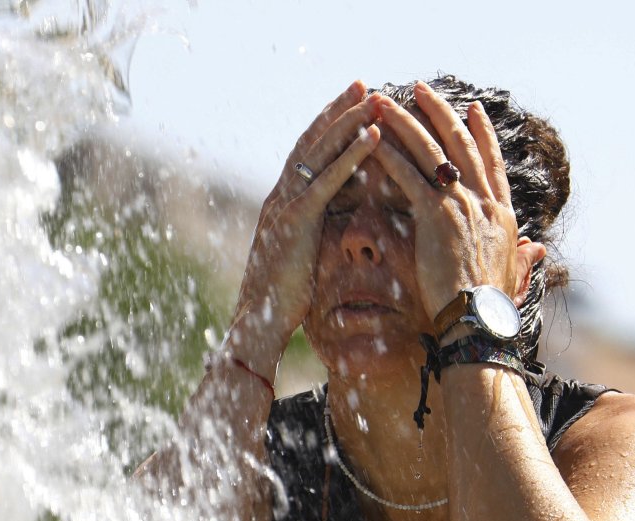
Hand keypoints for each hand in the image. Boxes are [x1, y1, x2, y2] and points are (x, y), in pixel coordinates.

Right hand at [230, 83, 382, 370]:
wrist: (260, 321)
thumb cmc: (283, 297)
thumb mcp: (300, 255)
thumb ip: (312, 231)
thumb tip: (329, 224)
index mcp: (284, 202)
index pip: (308, 154)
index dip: (329, 126)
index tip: (352, 105)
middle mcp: (282, 195)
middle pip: (313, 141)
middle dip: (338, 111)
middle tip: (365, 85)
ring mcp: (286, 205)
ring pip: (320, 152)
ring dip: (349, 122)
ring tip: (374, 100)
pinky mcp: (296, 220)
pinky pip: (328, 180)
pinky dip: (351, 155)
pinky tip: (373, 137)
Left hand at [370, 82, 543, 322]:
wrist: (480, 320)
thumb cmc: (492, 307)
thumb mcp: (513, 275)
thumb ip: (523, 257)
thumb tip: (537, 250)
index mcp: (502, 213)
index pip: (492, 162)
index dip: (481, 133)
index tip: (472, 109)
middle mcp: (484, 201)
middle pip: (460, 143)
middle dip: (438, 111)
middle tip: (420, 88)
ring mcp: (461, 205)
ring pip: (430, 150)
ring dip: (404, 122)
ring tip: (383, 101)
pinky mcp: (436, 216)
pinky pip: (408, 176)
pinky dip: (389, 154)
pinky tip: (371, 138)